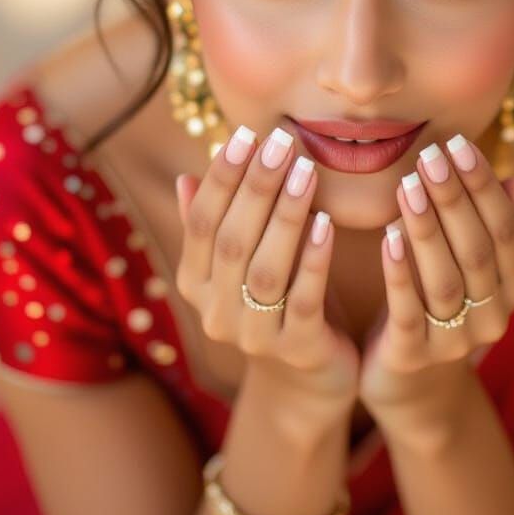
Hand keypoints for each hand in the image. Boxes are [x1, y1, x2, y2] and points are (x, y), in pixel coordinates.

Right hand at [174, 123, 359, 416]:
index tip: (245, 134)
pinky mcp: (297, 349)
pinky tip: (327, 223)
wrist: (307, 380)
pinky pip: (304, 299)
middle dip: (256, 187)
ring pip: (266, 269)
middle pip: (232, 241)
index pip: (202, 223)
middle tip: (281, 142)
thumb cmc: (276, 302)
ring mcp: (254, 335)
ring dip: (286, 216)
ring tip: (306, 171)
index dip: (221, 177)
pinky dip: (314, 260)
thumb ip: (216, 226)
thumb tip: (185, 177)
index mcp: (196, 284)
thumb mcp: (242, 265)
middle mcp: (216, 312)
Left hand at [358, 134, 513, 428]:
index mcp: (513, 288)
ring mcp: (456, 341)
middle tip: (429, 155)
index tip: (458, 144)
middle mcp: (494, 316)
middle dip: (454, 198)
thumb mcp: (466, 267)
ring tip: (408, 185)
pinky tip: (387, 234)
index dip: (482, 185)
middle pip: (477, 250)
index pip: (504, 229)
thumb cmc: (437, 306)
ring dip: (427, 229)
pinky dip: (399, 271)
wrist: (409, 383)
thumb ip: (487, 228)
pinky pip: (408, 311)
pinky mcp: (413, 356)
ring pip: (445, 279)